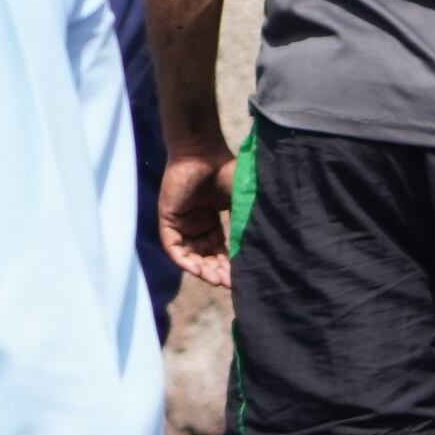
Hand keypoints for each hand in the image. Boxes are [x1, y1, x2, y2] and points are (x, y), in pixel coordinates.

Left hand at [161, 142, 236, 291]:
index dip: (232, 265)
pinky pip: (173, 247)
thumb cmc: (225, 170)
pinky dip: (185, 260)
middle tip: (231, 283)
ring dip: (203, 270)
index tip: (244, 278)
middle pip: (207, 257)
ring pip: (191, 255)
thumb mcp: (242, 202)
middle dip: (218, 271)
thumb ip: (248, 223)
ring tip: (218, 280)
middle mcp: (196, 225)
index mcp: (213, 221)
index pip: (221, 250)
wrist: (202, 151)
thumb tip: (266, 247)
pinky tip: (198, 270)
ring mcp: (181, 223)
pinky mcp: (168, 219)